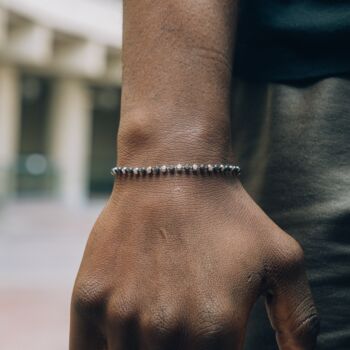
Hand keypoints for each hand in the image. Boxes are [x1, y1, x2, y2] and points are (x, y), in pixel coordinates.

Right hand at [70, 178, 318, 349]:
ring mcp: (120, 314)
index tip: (209, 341)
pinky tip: (125, 328)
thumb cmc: (229, 215)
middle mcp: (165, 330)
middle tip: (183, 326)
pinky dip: (106, 349)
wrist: (173, 173)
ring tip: (159, 321)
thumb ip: (300, 325)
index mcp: (215, 331)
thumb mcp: (284, 262)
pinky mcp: (88, 298)